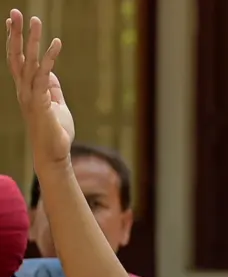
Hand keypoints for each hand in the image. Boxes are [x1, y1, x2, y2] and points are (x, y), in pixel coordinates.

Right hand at [6, 9, 74, 170]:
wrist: (54, 154)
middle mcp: (24, 90)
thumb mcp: (56, 105)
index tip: (13, 21)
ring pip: (28, 62)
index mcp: (26, 89)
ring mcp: (30, 95)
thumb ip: (52, 89)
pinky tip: (56, 43)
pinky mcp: (39, 101)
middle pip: (16, 56)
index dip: (14, 41)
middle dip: (15, 34)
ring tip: (35, 20)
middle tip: (16, 12)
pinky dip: (50, 57)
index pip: (17, 61)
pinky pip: (44, 75)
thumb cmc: (56, 132)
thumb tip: (51, 73)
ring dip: (31, 40)